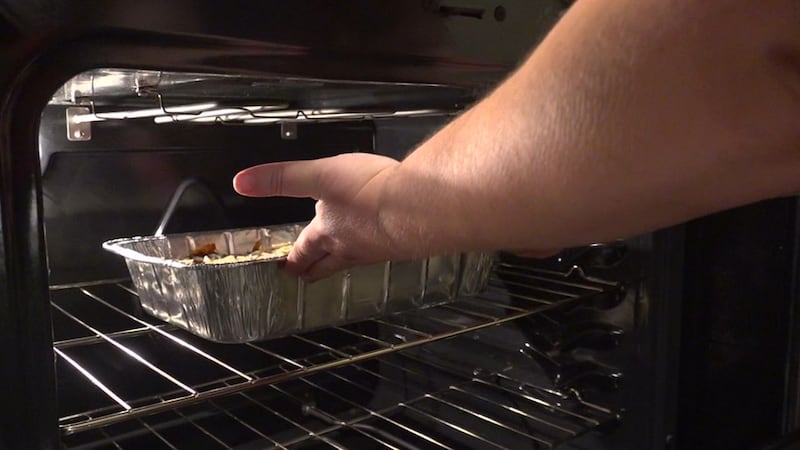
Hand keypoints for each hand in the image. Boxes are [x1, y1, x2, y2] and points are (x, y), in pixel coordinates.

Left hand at [233, 153, 400, 280]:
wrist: (420, 206)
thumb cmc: (370, 192)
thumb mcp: (318, 175)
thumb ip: (280, 179)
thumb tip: (242, 183)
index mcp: (327, 233)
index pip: (303, 251)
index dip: (292, 260)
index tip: (285, 269)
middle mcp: (351, 247)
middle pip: (328, 265)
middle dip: (314, 270)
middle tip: (306, 277)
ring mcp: (378, 248)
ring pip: (355, 259)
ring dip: (343, 261)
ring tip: (340, 261)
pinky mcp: (403, 242)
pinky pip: (383, 248)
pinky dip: (377, 247)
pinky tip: (383, 238)